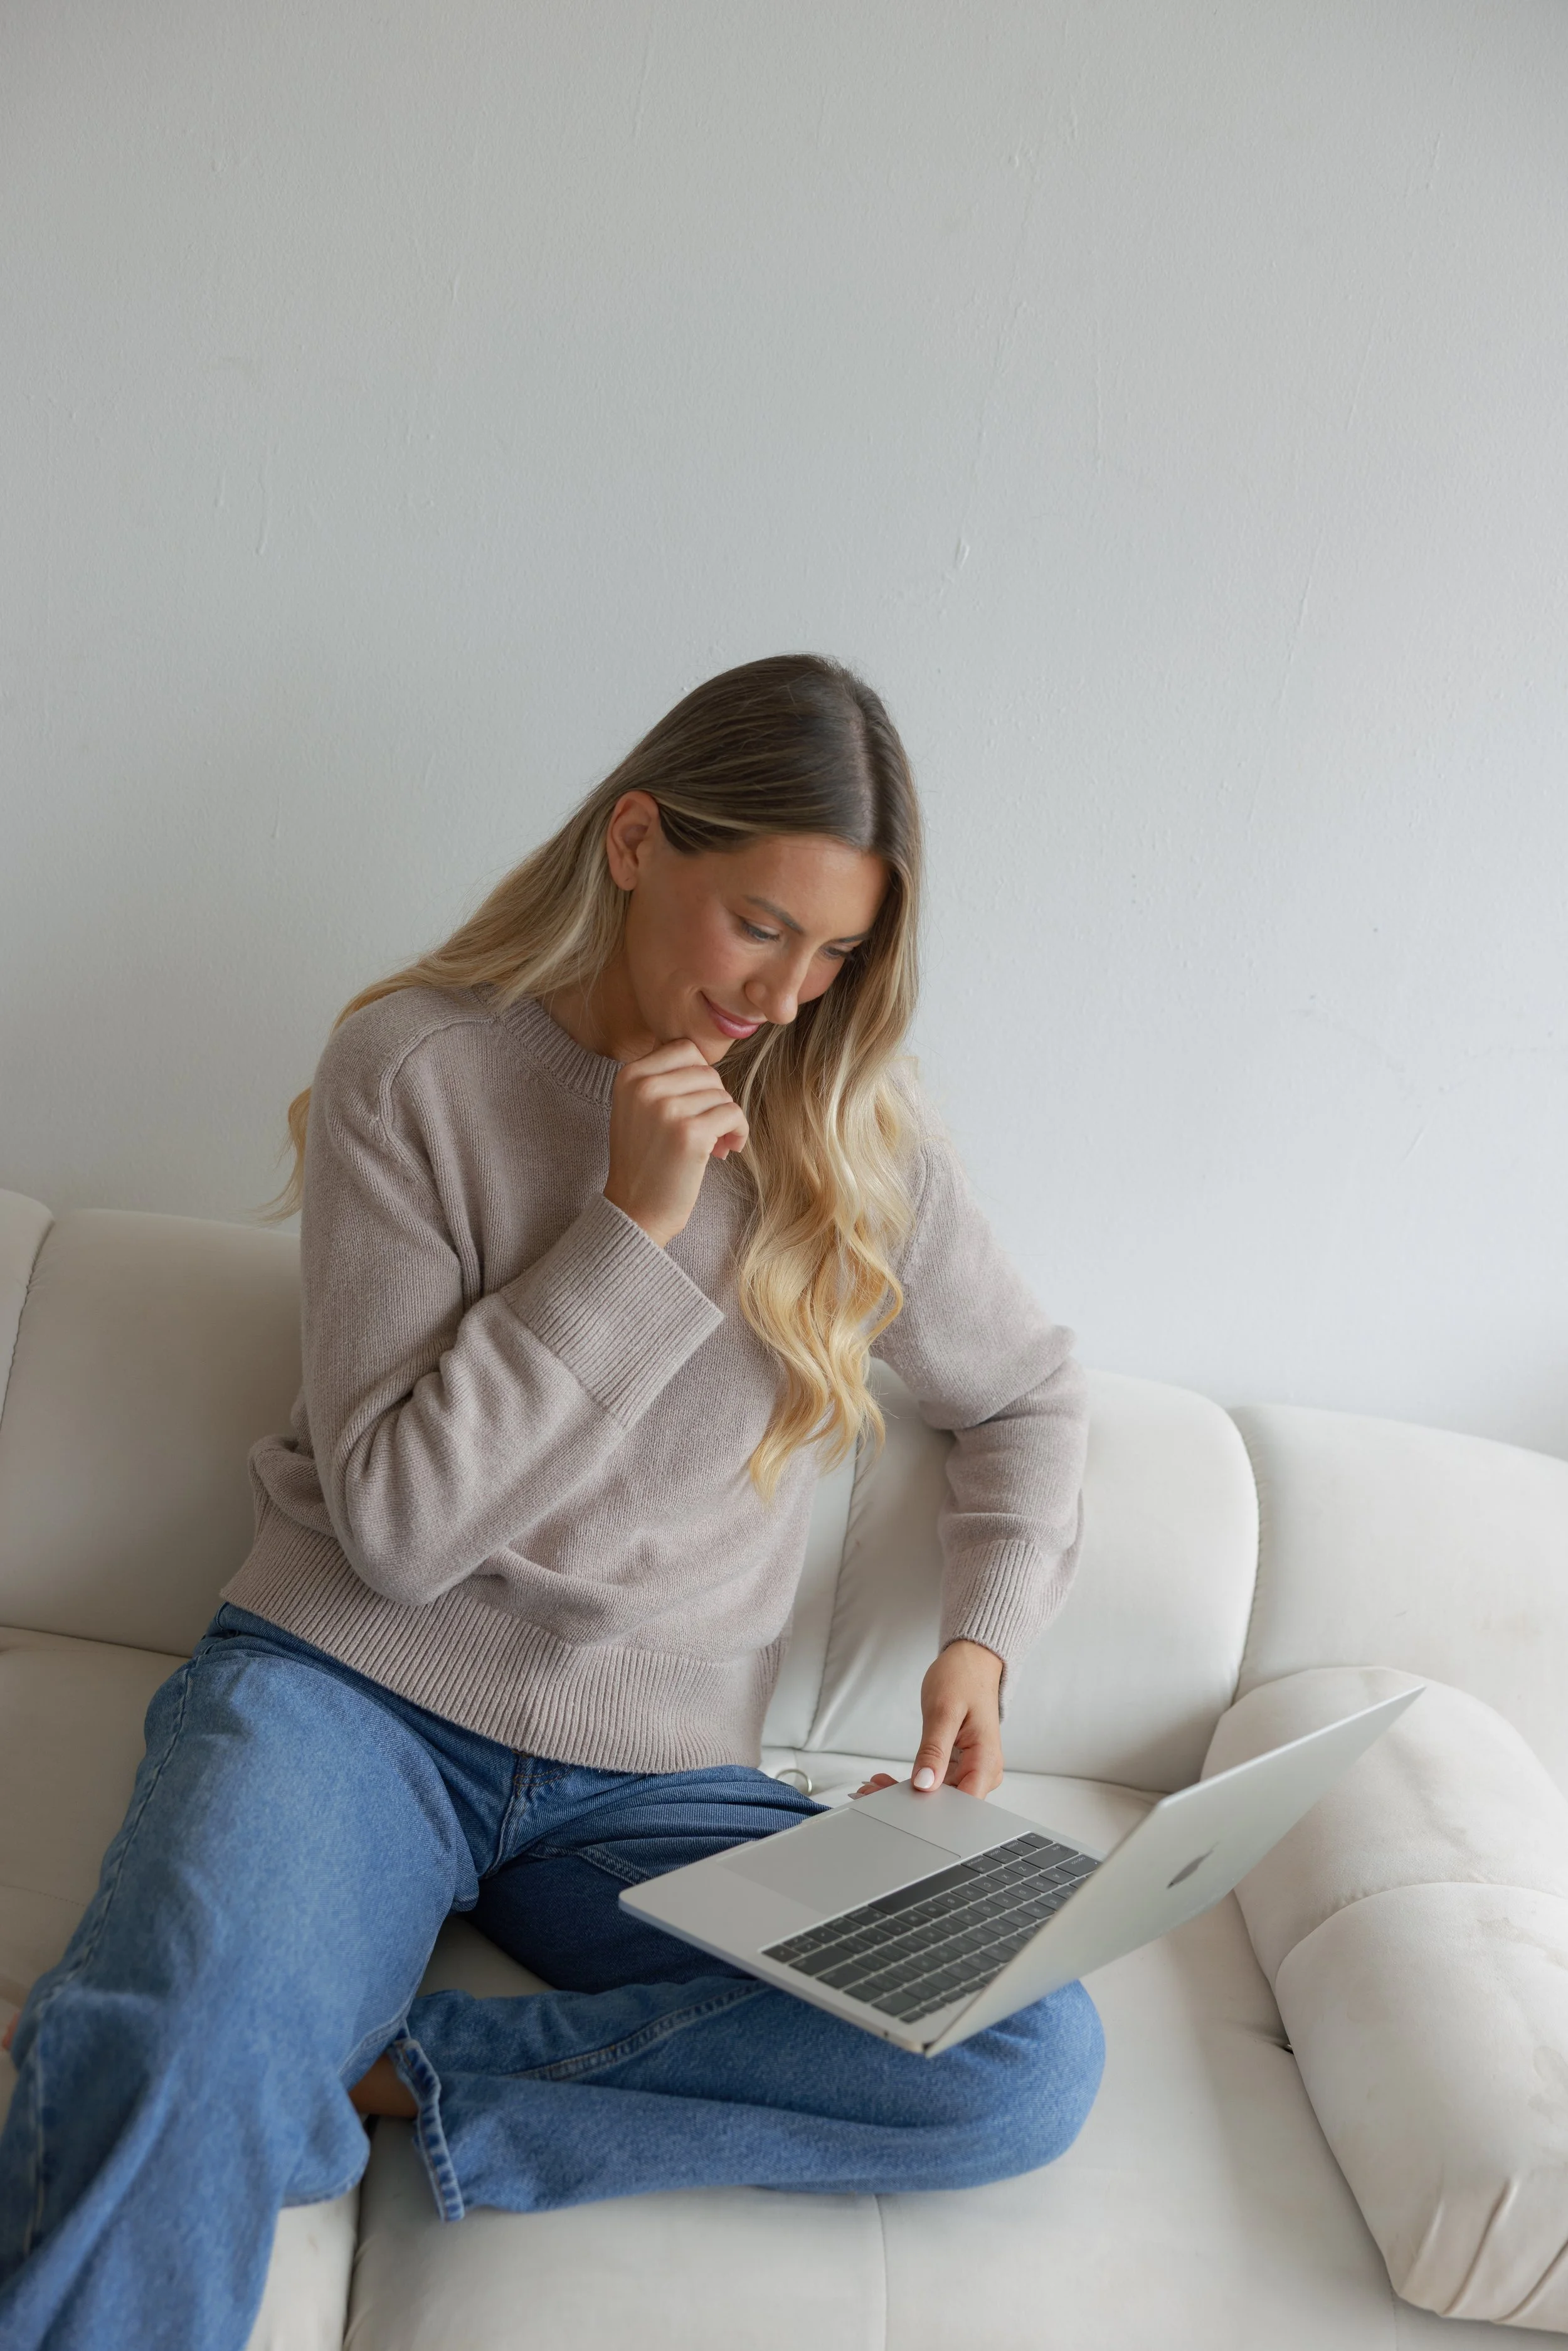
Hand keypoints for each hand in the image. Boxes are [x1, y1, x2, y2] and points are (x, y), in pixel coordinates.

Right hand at [603, 1039, 748, 1247]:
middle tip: (708, 1128)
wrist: (635, 1210)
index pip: (685, 1050)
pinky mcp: (690, 1133)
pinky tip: (725, 1150)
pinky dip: (737, 1131)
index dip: (700, 1077)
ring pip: (722, 1094)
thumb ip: (662, 1078)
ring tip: (714, 1143)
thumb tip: (706, 1061)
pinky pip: (733, 1114)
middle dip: (715, 1099)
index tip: (696, 1104)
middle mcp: (644, 1087)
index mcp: (629, 1076)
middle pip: (707, 1072)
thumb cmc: (644, 1160)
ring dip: (726, 1119)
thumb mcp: (637, 1108)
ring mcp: (667, 1109)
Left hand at [851, 1639, 1005, 1801]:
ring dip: (906, 1793)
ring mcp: (972, 1769)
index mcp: (987, 1762)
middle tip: (871, 1793)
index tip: (895, 1805)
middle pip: (947, 1804)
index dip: (930, 1812)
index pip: (962, 1806)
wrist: (972, 1661)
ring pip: (938, 1795)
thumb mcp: (944, 1711)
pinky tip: (888, 1781)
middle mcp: (984, 1771)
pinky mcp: (960, 1764)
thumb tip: (924, 1784)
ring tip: (874, 1787)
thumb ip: (934, 1750)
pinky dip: (912, 1782)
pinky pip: (936, 1781)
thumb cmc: (964, 1677)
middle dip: (910, 1803)